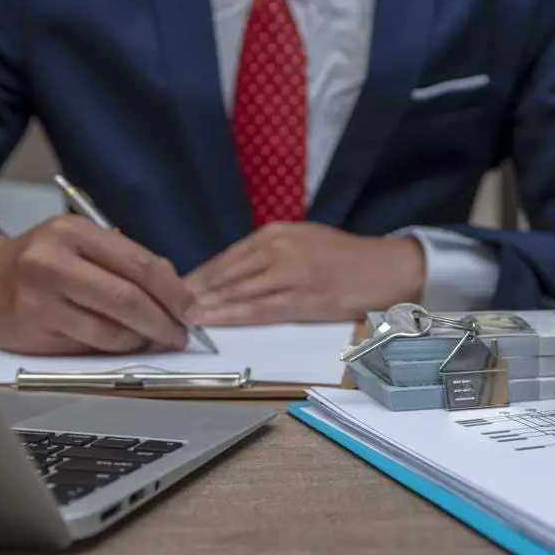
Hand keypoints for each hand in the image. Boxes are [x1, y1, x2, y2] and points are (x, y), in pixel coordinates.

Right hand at [0, 215, 195, 354]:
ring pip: (112, 328)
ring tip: (157, 340)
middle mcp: (54, 261)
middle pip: (129, 298)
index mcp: (76, 232)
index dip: (174, 292)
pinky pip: (92, 346)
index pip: (140, 264)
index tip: (193, 311)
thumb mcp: (85, 246)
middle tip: (182, 334)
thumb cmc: (46, 263)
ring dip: (144, 340)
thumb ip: (129, 264)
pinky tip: (128, 345)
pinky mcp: (35, 328)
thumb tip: (180, 296)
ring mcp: (41, 297)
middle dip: (165, 321)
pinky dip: (119, 349)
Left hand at [185, 222, 424, 324]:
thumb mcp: (304, 242)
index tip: (177, 291)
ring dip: (207, 306)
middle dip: (195, 292)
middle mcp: (279, 248)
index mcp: (276, 232)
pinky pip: (260, 309)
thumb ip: (270, 254)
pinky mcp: (303, 298)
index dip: (199, 276)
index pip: (227, 257)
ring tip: (180, 318)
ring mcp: (290, 273)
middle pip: (226, 273)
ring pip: (238, 292)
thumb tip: (234, 273)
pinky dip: (233, 316)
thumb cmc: (348, 259)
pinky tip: (213, 322)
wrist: (388, 269)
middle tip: (167, 308)